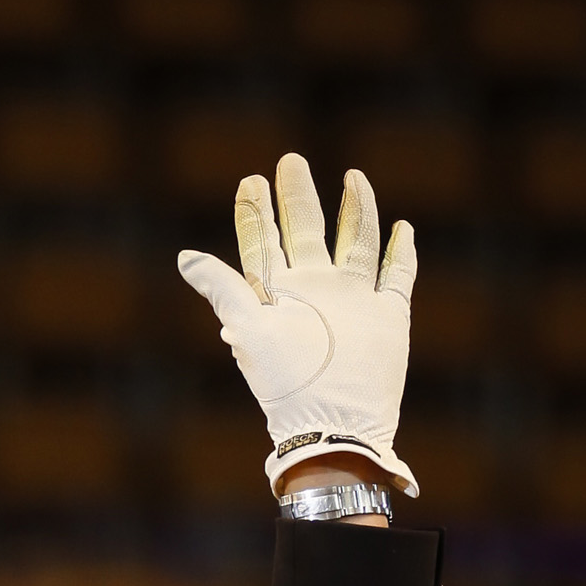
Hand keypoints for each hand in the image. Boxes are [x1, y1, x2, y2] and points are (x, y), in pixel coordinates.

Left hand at [179, 152, 416, 499]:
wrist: (335, 425)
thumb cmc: (288, 383)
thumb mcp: (250, 329)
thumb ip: (223, 288)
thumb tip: (184, 256)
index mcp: (281, 293)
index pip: (266, 243)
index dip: (257, 213)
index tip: (250, 180)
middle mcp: (317, 291)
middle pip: (308, 231)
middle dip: (299, 197)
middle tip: (290, 161)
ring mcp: (354, 300)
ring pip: (356, 241)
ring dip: (356, 210)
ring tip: (353, 176)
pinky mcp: (388, 315)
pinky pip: (397, 274)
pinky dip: (400, 251)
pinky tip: (401, 228)